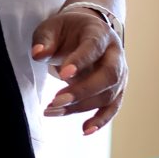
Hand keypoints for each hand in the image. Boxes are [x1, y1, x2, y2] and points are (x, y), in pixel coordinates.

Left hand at [32, 9, 125, 135]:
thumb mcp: (52, 27)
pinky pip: (112, 107)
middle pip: (108, 76)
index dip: (81, 61)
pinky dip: (100, 120)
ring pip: (108, 95)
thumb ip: (45, 40)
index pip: (94, 48)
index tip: (63, 74)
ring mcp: (120, 74)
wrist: (87, 31)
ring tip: (52, 110)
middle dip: (82, 91)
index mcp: (99, 34)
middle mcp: (115, 54)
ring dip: (81, 107)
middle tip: (56, 100)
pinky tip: (84, 130)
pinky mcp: (116, 89)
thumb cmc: (67, 30)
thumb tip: (38, 54)